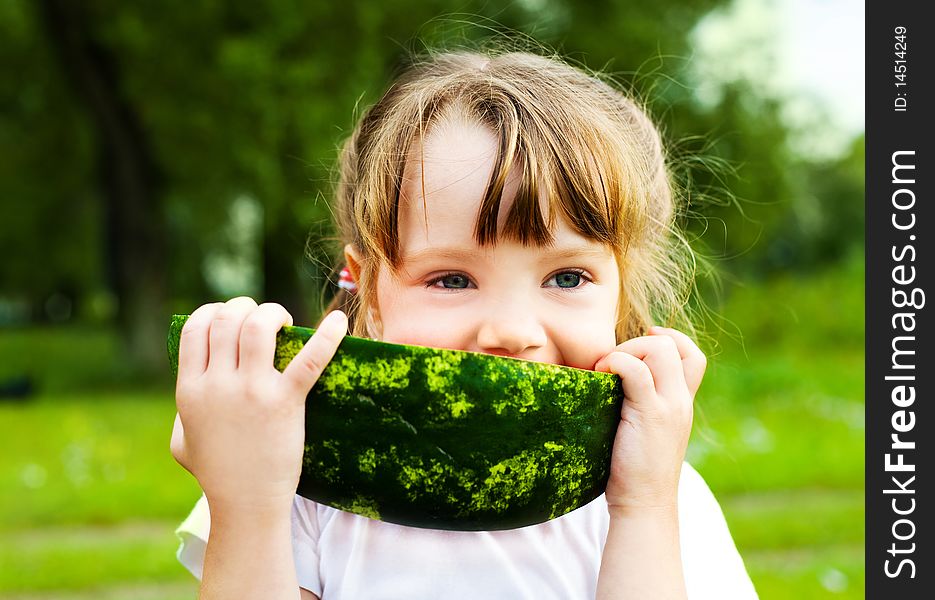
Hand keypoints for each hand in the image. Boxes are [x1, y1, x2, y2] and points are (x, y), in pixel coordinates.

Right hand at [170, 297, 347, 513]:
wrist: (246, 504)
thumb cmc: (217, 473)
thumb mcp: (181, 440)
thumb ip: (183, 408)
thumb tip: (196, 381)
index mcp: (190, 389)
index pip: (195, 327)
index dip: (213, 311)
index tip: (231, 316)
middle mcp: (217, 385)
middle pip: (228, 319)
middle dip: (246, 307)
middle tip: (264, 319)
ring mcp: (251, 392)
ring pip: (258, 326)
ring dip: (273, 313)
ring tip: (285, 323)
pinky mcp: (285, 402)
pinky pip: (308, 359)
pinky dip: (327, 336)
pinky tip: (339, 321)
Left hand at [593, 326, 704, 512]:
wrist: (645, 503)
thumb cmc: (636, 469)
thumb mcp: (648, 430)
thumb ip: (643, 405)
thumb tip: (614, 381)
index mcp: (683, 402)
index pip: (693, 355)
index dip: (669, 339)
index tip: (638, 348)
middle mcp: (681, 400)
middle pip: (673, 345)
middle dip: (637, 342)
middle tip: (612, 364)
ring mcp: (669, 406)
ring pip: (658, 349)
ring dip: (626, 350)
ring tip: (605, 371)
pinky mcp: (650, 415)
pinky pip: (636, 370)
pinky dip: (616, 362)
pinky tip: (601, 375)